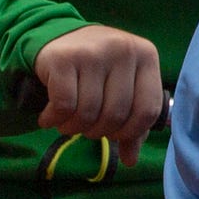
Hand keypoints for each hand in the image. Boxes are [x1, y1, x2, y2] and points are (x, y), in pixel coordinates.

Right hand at [30, 26, 164, 168]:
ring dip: (74, 128)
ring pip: (88, 112)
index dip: (131, 132)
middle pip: (116, 115)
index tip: (115, 135)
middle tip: (86, 128)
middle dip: (98, 132)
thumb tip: (130, 161)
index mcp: (146, 56)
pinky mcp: (63, 58)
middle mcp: (122, 49)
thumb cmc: (97, 71)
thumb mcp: (121, 90)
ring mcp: (93, 51)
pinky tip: (50, 117)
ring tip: (68, 123)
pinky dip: (55, 119)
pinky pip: (64, 105)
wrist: (56, 38)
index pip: (147, 111)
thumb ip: (131, 125)